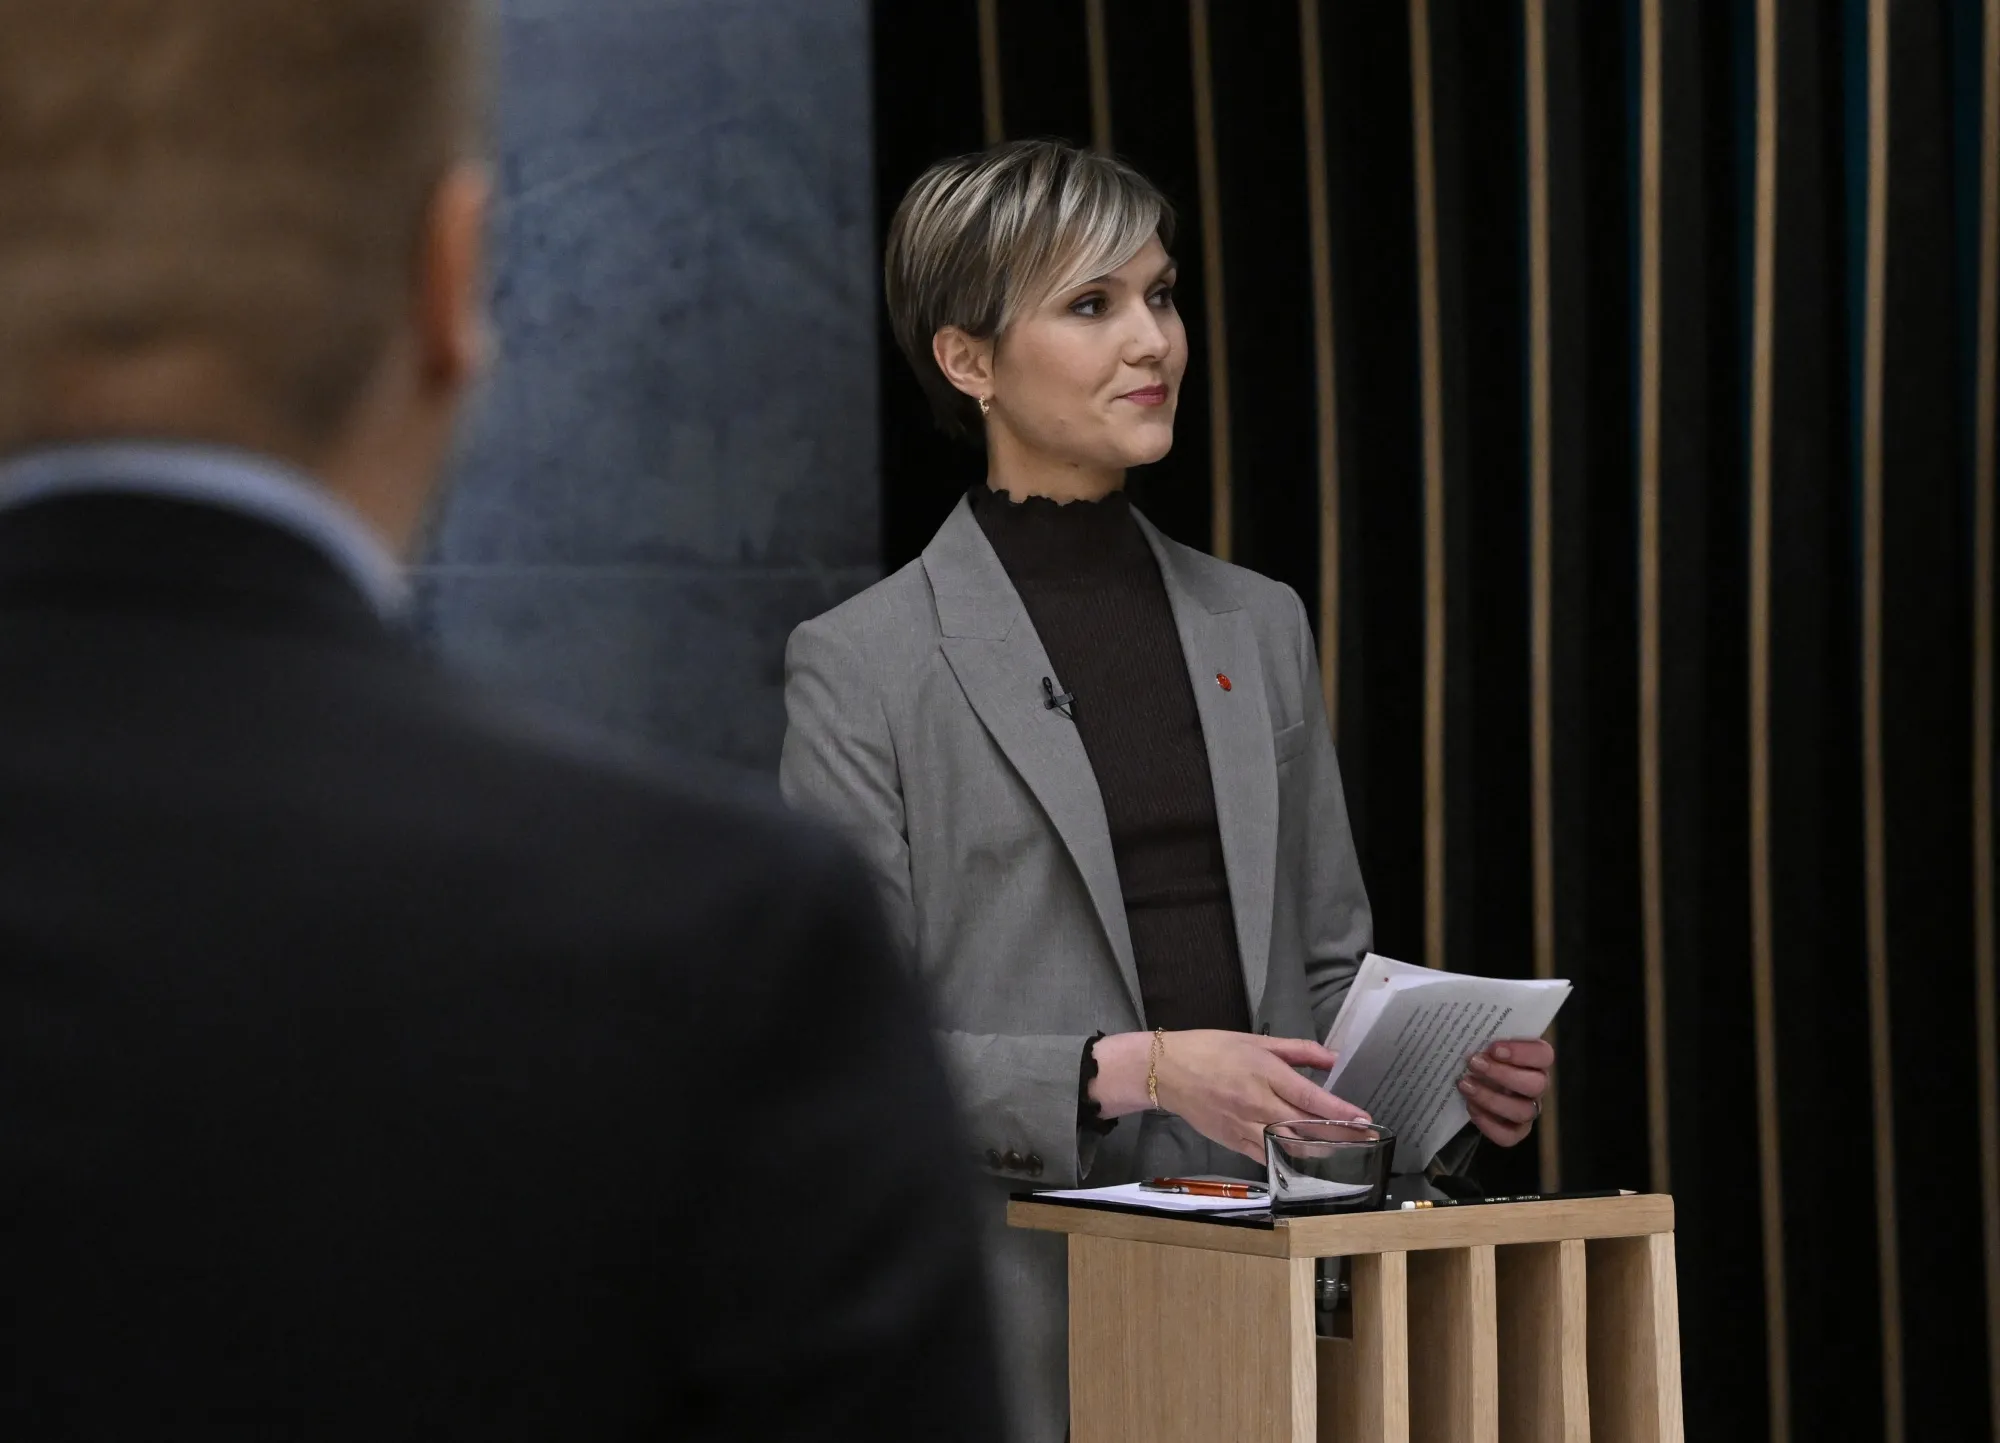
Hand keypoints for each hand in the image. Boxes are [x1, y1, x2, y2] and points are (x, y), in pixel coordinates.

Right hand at [1148, 1031, 1370, 1162]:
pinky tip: (1306, 1163)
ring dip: (1318, 1153)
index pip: (1310, 1097)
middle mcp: (1257, 1104)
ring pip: (1288, 1147)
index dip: (1340, 1111)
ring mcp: (1245, 1126)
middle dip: (1339, 1135)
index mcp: (1264, 1073)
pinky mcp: (1233, 1142)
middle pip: (1305, 1126)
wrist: (1166, 1071)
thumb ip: (1297, 1050)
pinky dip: (1289, 1160)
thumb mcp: (1255, 1040)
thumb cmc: (1211, 1049)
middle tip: (1366, 1139)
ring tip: (1344, 1154)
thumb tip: (1333, 1058)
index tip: (1364, 1119)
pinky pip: (1267, 1157)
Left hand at [1459, 1038, 1553, 1147]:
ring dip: (1491, 1098)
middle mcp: (1537, 1084)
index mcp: (1534, 1059)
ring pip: (1523, 1111)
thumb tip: (1461, 1012)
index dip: (1522, 1052)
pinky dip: (1489, 1124)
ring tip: (1465, 1084)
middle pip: (1537, 1084)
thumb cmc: (1477, 1053)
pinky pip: (1510, 1136)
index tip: (1493, 1047)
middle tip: (1473, 1063)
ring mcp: (1528, 1109)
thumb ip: (1480, 1029)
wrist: (1466, 1082)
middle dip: (1502, 1074)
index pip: (1544, 1054)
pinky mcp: (1516, 1131)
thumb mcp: (1479, 1037)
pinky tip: (1470, 1108)